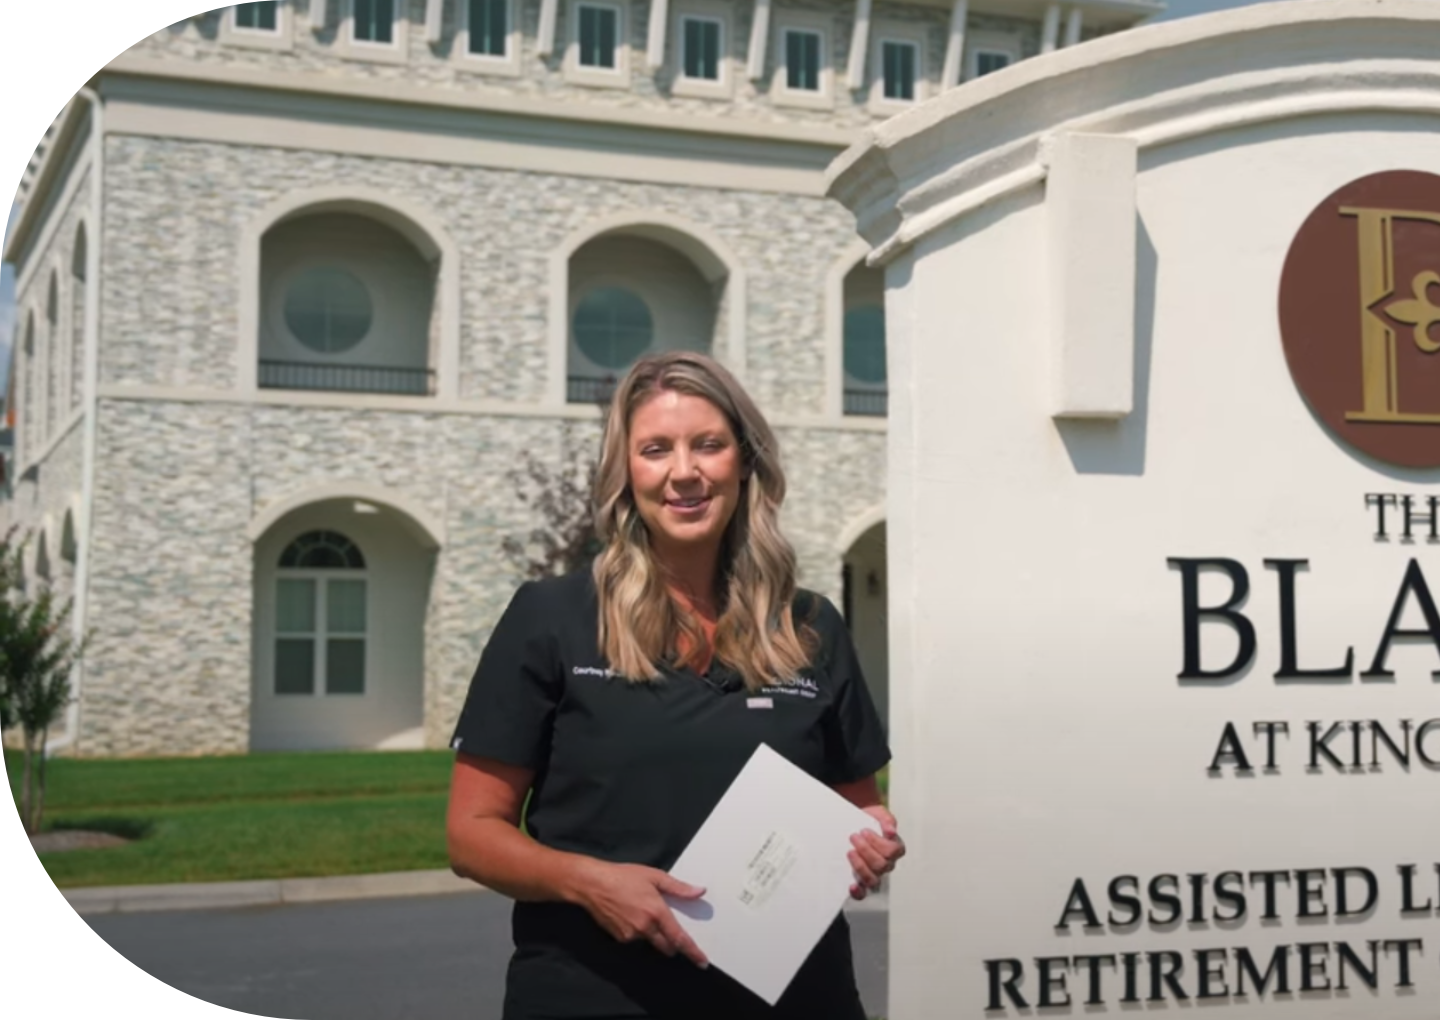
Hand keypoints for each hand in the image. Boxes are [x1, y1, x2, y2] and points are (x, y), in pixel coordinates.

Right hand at [576, 861, 709, 967]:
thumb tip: (699, 892)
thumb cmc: (623, 876)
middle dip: (672, 943)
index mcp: (657, 911)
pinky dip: (637, 931)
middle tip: (670, 929)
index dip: (692, 952)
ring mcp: (631, 935)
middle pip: (666, 946)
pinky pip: (635, 939)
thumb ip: (678, 887)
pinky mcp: (619, 938)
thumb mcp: (654, 876)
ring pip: (650, 941)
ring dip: (652, 933)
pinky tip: (629, 915)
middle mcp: (645, 927)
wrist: (592, 884)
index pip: (679, 938)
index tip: (702, 962)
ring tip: (641, 910)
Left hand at [848, 805, 903, 900]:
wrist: (850, 825)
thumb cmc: (865, 821)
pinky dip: (858, 892)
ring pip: (873, 879)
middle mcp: (886, 864)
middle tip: (854, 837)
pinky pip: (863, 894)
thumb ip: (886, 819)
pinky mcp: (860, 882)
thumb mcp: (877, 813)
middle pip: (882, 865)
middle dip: (865, 850)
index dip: (878, 842)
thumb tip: (890, 830)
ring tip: (849, 852)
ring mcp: (874, 874)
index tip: (864, 831)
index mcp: (894, 848)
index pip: (894, 850)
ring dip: (860, 866)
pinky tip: (852, 885)